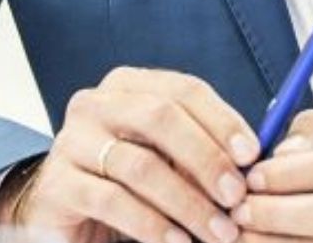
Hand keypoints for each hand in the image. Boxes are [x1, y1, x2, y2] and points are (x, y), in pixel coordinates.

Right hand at [0, 66, 259, 242]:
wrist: (67, 213)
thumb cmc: (129, 183)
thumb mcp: (168, 159)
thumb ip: (203, 152)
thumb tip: (254, 161)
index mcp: (127, 86)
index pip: (183, 90)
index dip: (222, 120)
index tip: (253, 155)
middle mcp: (95, 105)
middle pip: (160, 117)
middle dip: (206, 158)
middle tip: (237, 197)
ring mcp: (71, 142)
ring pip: (140, 165)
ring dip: (188, 202)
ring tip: (218, 232)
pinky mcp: (58, 185)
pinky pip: (113, 202)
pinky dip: (153, 225)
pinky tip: (178, 242)